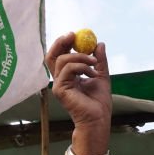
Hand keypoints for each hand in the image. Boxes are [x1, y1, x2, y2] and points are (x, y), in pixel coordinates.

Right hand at [46, 32, 110, 154]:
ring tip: (94, 63)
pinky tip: (91, 74)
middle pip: (52, 55)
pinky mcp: (60, 90)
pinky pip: (68, 70)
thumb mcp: (101, 75)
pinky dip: (81, 67)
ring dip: (80, 57)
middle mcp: (60, 79)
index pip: (60, 55)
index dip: (64, 43)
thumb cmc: (99, 103)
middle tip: (73, 36)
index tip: (75, 35)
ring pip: (62, 60)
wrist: (98, 118)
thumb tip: (100, 44)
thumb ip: (99, 61)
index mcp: (68, 76)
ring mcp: (58, 85)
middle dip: (61, 43)